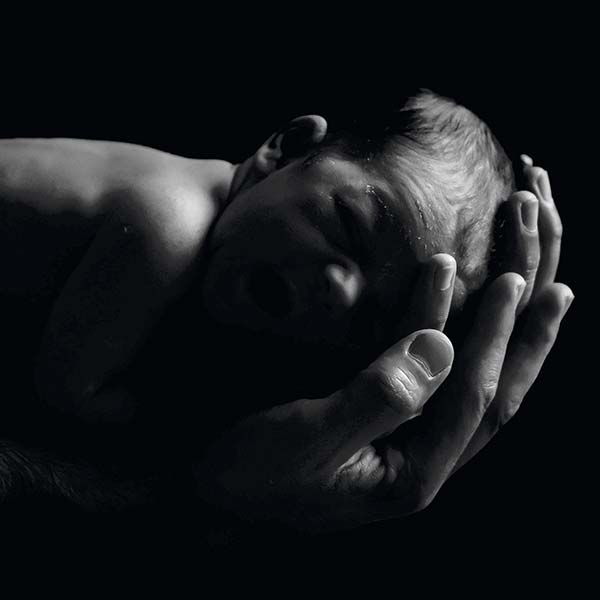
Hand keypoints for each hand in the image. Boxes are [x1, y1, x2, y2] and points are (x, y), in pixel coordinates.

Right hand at [194, 159, 572, 530]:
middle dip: (525, 342)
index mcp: (410, 474)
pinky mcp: (385, 424)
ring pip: (471, 390)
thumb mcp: (307, 441)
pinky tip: (473, 325)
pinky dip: (461, 348)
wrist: (216, 492)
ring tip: (535, 296)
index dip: (490, 338)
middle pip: (491, 398)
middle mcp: (420, 461)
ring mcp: (405, 443)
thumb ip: (376, 397)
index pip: (469, 397)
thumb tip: (440, 347)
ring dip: (507, 344)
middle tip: (555, 289)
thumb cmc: (253, 472)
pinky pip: (439, 384)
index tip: (509, 281)